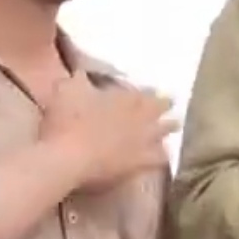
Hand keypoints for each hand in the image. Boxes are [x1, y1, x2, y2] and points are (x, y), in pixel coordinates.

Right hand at [43, 71, 176, 191]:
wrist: (67, 159)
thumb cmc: (66, 121)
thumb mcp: (67, 89)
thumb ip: (79, 80)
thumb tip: (84, 74)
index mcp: (126, 97)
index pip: (148, 91)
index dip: (152, 92)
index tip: (155, 92)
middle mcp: (142, 117)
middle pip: (163, 108)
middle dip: (166, 106)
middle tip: (170, 105)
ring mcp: (145, 141)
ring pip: (168, 131)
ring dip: (169, 128)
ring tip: (171, 128)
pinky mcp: (141, 164)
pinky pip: (161, 159)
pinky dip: (163, 155)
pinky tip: (163, 156)